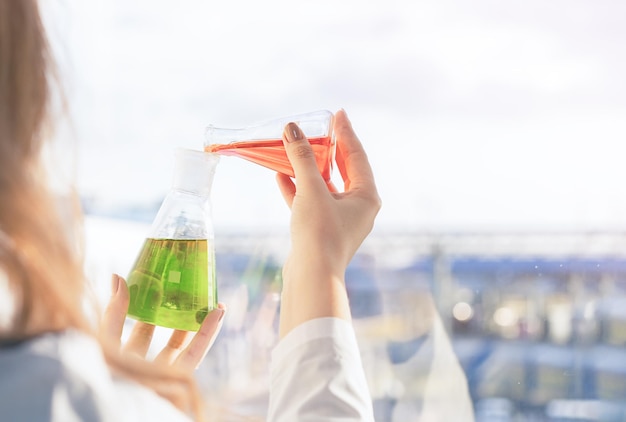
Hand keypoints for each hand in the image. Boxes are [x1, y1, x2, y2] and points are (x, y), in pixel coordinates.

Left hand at [100, 274, 224, 371]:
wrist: (113, 403)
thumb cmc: (103, 375)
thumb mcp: (106, 340)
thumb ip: (115, 313)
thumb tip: (118, 277)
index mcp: (125, 358)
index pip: (143, 328)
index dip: (154, 307)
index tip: (165, 285)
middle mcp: (148, 367)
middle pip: (170, 338)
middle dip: (184, 315)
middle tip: (195, 293)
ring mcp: (164, 375)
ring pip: (189, 346)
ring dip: (204, 323)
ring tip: (216, 302)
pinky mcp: (179, 381)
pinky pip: (197, 355)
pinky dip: (208, 334)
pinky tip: (217, 314)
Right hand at [276, 109, 380, 336]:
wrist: (311, 278)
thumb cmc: (319, 233)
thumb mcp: (311, 190)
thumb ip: (302, 158)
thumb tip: (291, 128)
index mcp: (367, 196)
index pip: (357, 155)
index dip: (346, 132)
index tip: (337, 113)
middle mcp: (358, 207)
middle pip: (342, 169)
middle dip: (326, 149)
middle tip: (317, 127)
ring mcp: (339, 220)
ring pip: (324, 186)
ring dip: (307, 168)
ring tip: (294, 147)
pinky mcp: (321, 230)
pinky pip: (310, 202)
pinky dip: (297, 189)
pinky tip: (279, 175)